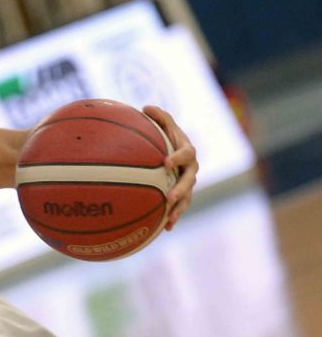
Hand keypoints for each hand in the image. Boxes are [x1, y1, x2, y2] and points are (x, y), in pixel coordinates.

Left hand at [144, 105, 198, 229]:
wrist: (173, 153)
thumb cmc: (165, 137)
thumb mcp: (164, 126)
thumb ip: (159, 117)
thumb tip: (146, 108)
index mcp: (188, 151)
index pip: (186, 153)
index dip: (178, 157)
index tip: (165, 162)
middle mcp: (191, 169)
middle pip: (190, 180)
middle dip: (181, 190)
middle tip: (170, 197)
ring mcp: (188, 184)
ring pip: (188, 198)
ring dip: (180, 209)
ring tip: (170, 219)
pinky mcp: (183, 196)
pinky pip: (180, 208)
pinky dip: (174, 218)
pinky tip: (166, 229)